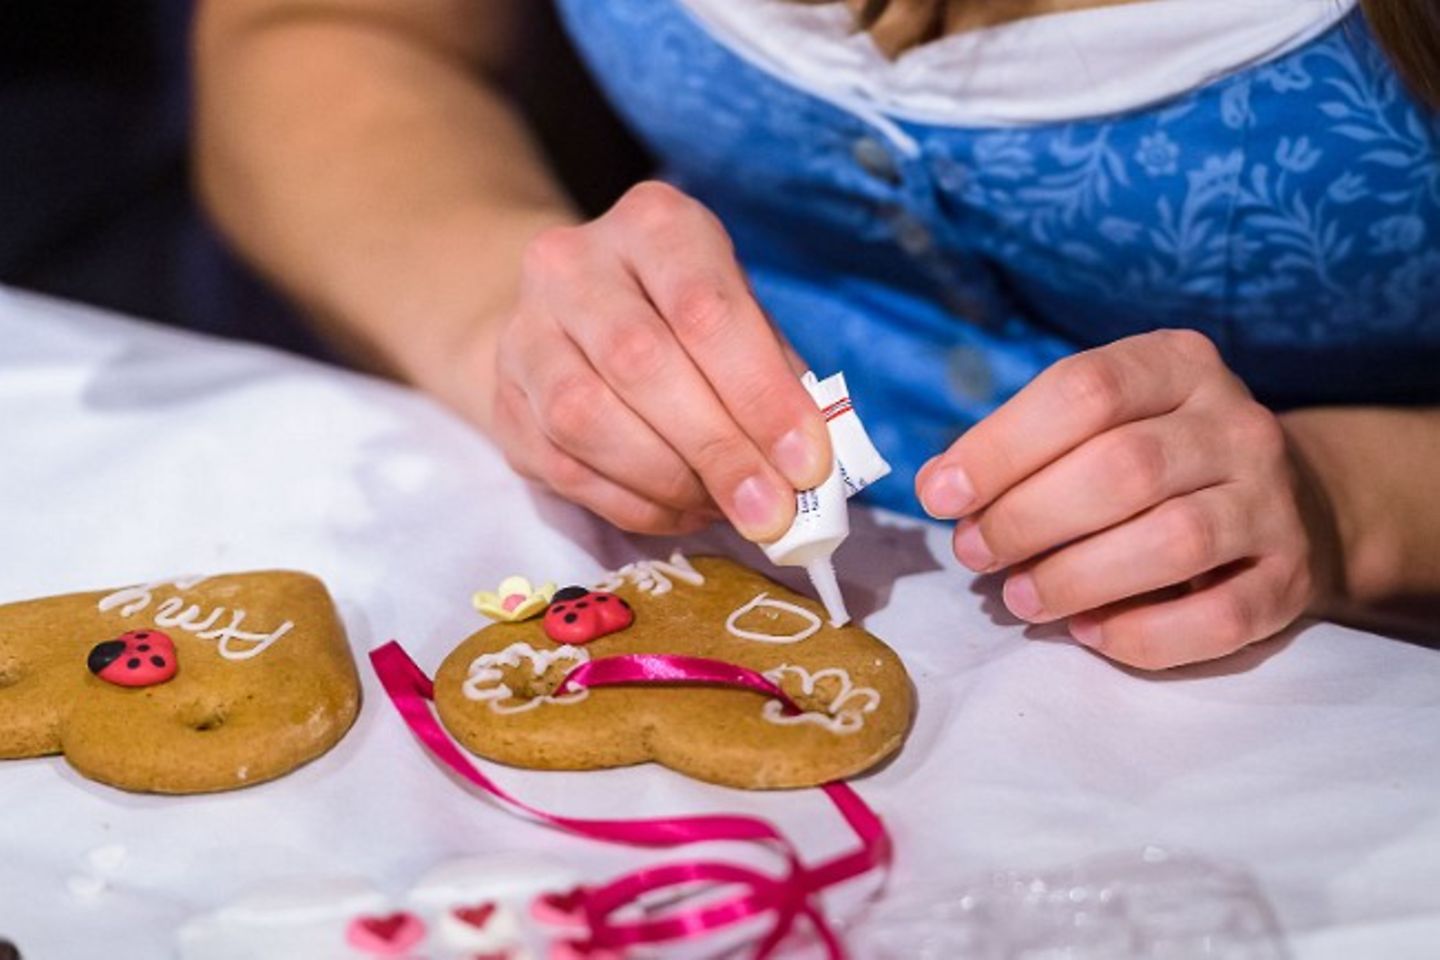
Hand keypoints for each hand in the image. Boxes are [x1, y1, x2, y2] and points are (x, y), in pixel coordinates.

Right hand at [488, 181, 831, 538]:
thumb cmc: (682, 318)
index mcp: (653, 225)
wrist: (573, 315)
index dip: (760, 394)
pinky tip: (680, 511)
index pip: (705, 308)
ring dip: (669, 481)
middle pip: (641, 362)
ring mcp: (524, 332)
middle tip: (770, 510)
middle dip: (717, 448)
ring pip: (587, 418)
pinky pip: (564, 466)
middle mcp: (573, 265)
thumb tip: (807, 465)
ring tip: (725, 508)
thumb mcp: (741, 316)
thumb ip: (774, 378)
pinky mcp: (504, 401)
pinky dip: (633, 503)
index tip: (805, 463)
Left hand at [916, 330, 1339, 669]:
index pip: (1085, 390)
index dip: (1002, 447)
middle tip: (974, 552)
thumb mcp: (1098, 423)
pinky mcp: (1291, 579)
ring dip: (1077, 578)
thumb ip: (1024, 446)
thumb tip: (942, 485)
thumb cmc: (1154, 459)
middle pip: (1125, 468)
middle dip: (1029, 518)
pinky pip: (1219, 619)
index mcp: (1178, 365)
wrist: (1286, 503)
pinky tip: (1090, 632)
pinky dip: (1143, 635)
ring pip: (1174, 541)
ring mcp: (1272, 502)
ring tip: (1019, 597)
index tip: (940, 494)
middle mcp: (1236, 425)